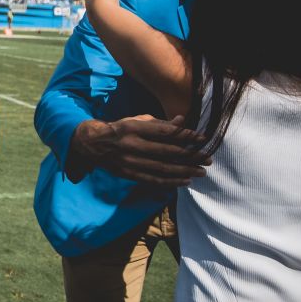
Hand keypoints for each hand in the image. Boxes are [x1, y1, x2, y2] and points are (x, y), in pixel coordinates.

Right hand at [65, 114, 209, 185]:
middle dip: (190, 156)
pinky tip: (185, 181)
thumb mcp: (136, 120)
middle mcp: (132, 145)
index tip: (202, 139)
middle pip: (167, 152)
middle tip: (208, 159)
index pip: (165, 132)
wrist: (92, 144)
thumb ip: (159, 122)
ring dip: (184, 171)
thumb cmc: (120, 129)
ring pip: (162, 168)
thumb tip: (181, 121)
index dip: (185, 135)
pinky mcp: (128, 173)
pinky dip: (170, 181)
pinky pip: (153, 179)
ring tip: (201, 172)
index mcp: (134, 127)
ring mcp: (129, 161)